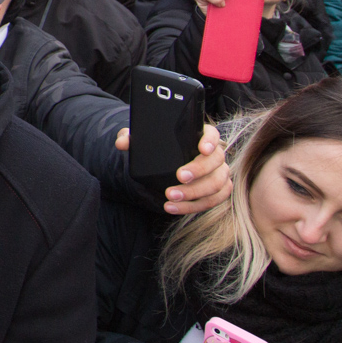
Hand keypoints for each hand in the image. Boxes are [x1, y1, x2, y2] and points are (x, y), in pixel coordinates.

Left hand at [116, 123, 231, 213]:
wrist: (164, 167)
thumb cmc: (158, 149)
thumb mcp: (143, 140)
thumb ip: (132, 137)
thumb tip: (122, 143)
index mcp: (200, 136)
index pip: (212, 134)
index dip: (210, 141)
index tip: (202, 149)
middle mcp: (214, 155)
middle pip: (216, 161)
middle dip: (198, 170)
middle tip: (179, 177)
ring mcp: (219, 174)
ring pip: (216, 184)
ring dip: (194, 193)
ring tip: (170, 196)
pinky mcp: (217, 192)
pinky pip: (212, 200)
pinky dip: (193, 206)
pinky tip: (174, 207)